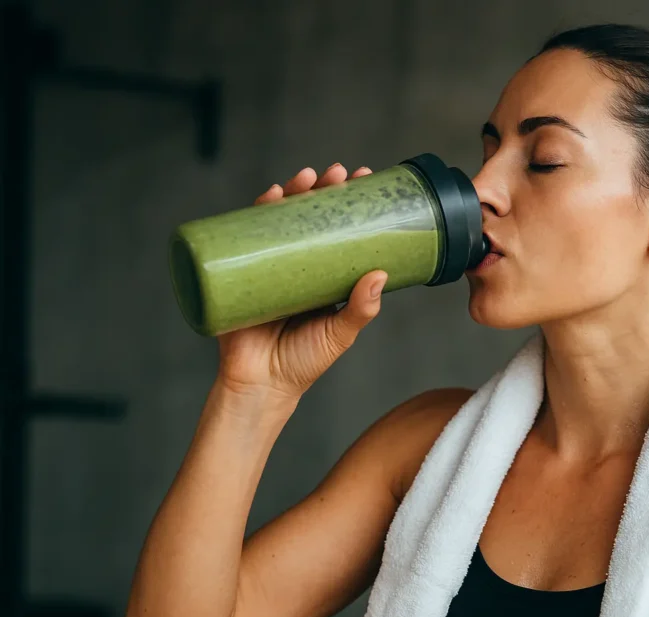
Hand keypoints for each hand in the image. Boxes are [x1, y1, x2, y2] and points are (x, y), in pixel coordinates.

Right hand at [214, 164, 385, 401]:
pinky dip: (256, 213)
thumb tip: (380, 274)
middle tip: (337, 174)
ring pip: (281, 221)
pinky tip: (270, 196)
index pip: (341, 230)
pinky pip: (247, 237)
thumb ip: (360, 309)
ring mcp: (271, 266)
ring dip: (293, 193)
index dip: (351, 204)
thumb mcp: (339, 334)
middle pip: (311, 218)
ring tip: (306, 178)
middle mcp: (300, 265)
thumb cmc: (303, 363)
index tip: (365, 180)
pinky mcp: (243, 273)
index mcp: (326, 276)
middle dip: (323, 191)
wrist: (260, 386)